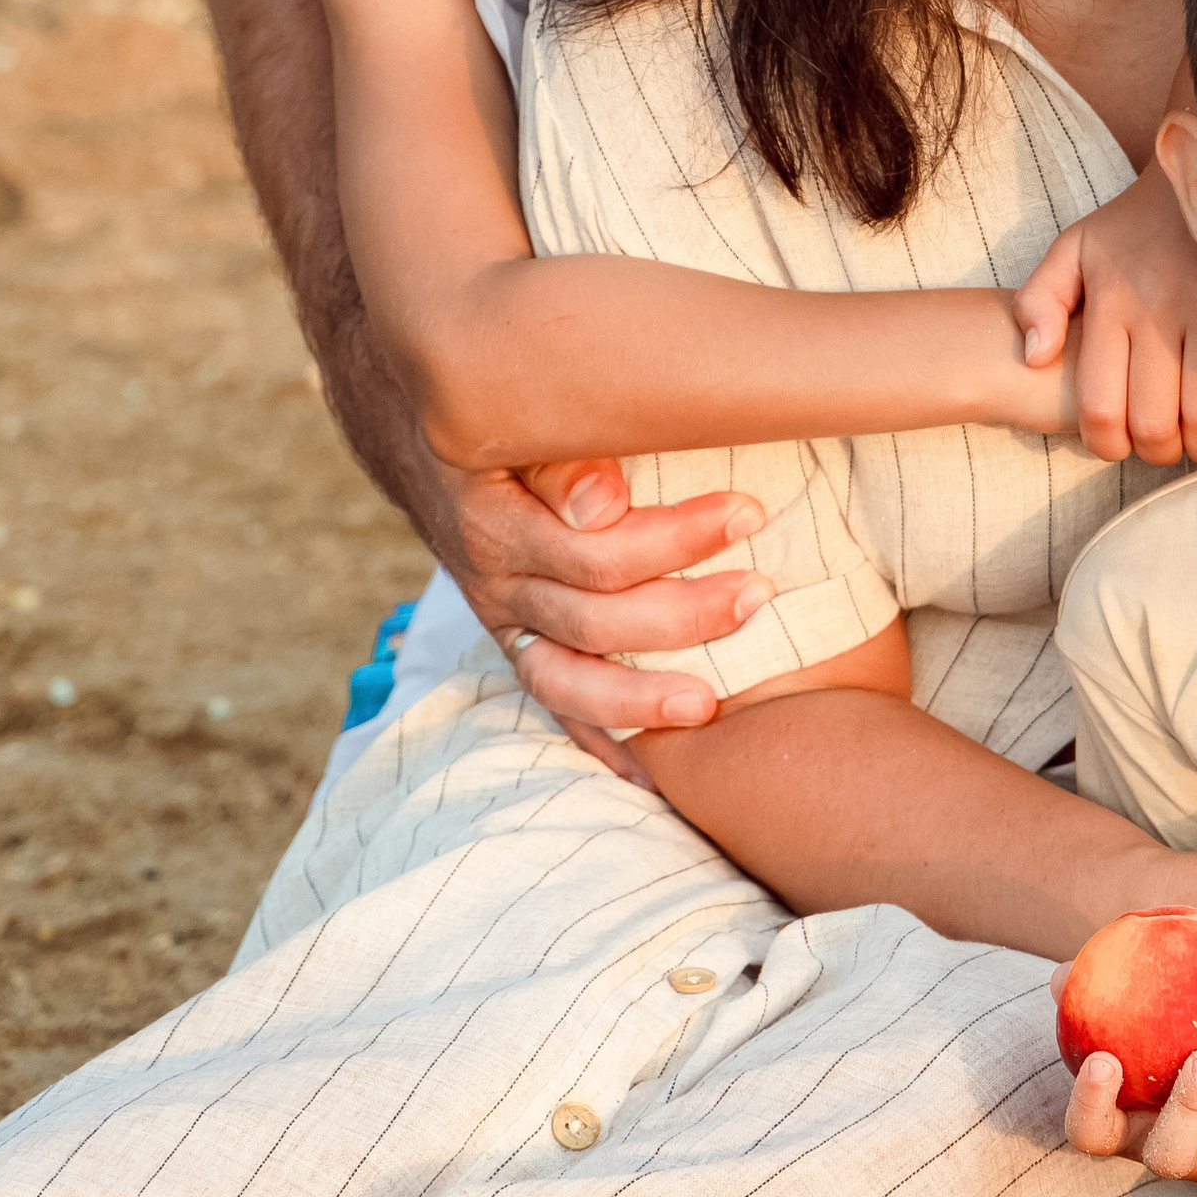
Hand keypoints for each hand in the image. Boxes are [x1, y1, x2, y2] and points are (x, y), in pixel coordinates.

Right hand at [432, 453, 769, 753]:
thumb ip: (563, 460)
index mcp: (498, 523)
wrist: (435, 441)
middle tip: (760, 593)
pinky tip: (649, 777)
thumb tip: (604, 505)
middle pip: (593, 620)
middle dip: (683, 614)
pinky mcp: (521, 651)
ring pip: (567, 682)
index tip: (750, 512)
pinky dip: (600, 740)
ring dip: (641, 697)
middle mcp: (497, 585)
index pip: (594, 553)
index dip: (675, 539)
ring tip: (709, 704)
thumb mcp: (527, 423)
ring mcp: (507, 626)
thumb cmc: (512, 419)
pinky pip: (556, 708)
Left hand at [1011, 165, 1196, 466]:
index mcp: (1113, 304)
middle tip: (1166, 447)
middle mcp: (1162, 309)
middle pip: (1158, 422)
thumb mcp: (1073, 248)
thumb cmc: (1134, 223)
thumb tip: (1036, 359)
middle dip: (1159, 452)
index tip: (1118, 447)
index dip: (1107, 445)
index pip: (1101, 406)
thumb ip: (1040, 300)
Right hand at [1061, 1011, 1196, 1189]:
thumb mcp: (1149, 1022)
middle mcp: (1177, 1157)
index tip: (1103, 1060)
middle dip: (1187, 1108)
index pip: (1092, 1135)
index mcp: (1133, 1127)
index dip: (1091, 1107)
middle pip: (1170, 1155)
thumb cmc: (1186, 1042)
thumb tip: (1065, 973)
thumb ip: (1109, 996)